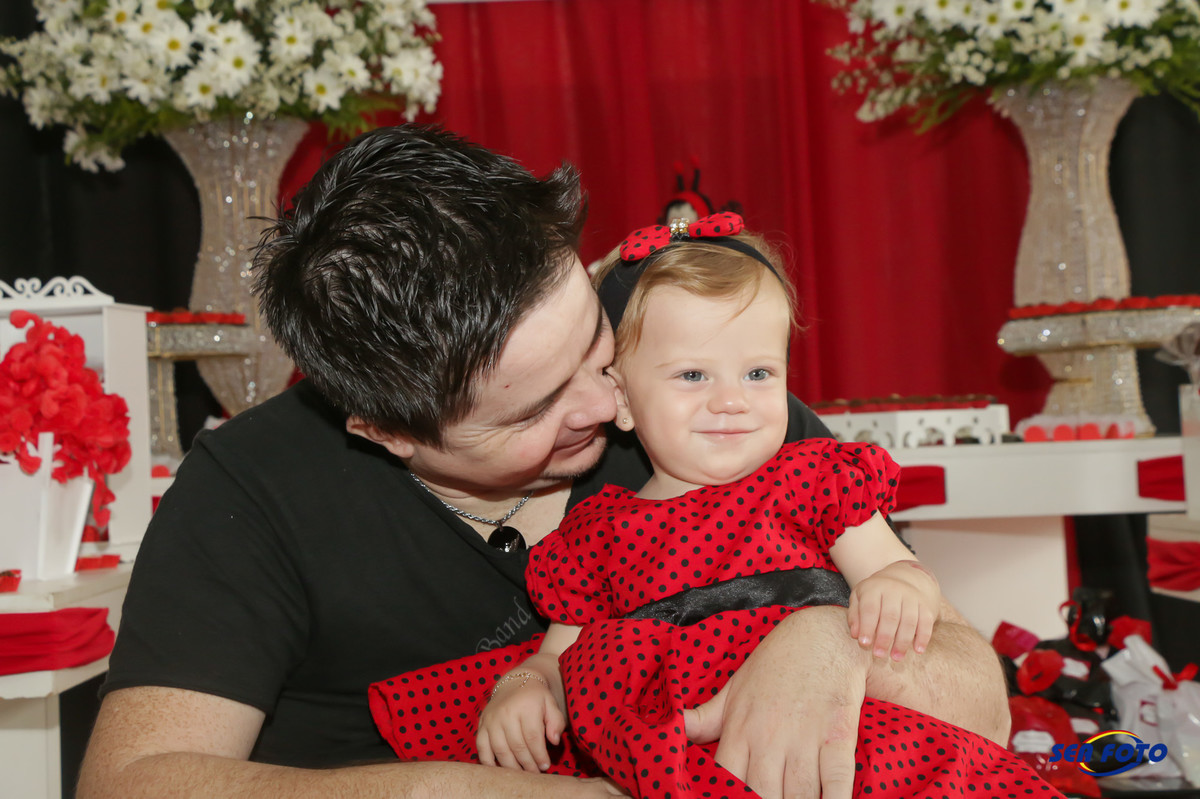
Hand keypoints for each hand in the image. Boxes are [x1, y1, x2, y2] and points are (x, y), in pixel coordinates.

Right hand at [477, 672, 565, 772]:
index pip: (532, 737)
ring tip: (521, 774)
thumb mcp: (551, 704)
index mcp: (525, 707)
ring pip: (500, 750)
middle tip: (535, 774)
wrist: (515, 683)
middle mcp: (506, 713)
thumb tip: (554, 741)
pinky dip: (488, 762)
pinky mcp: (481, 725)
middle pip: (517, 746)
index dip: (539, 755)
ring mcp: (491, 720)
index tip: (545, 766)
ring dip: (511, 767)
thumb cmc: (536, 697)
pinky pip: (481, 747)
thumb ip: (556, 721)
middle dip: (527, 764)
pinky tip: (499, 771)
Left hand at [682, 605, 869, 798]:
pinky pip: (838, 782)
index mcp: (740, 729)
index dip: (730, 796)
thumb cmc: (775, 665)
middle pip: (763, 795)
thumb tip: (673, 729)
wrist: (823, 635)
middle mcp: (769, 737)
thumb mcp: (733, 689)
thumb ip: (703, 718)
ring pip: (799, 795)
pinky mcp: (838, 736)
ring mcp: (805, 738)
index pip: (727, 779)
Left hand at [847, 560, 938, 660]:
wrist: (903, 578)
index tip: (864, 643)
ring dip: (903, 641)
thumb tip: (855, 635)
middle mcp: (894, 590)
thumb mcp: (859, 598)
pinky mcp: (925, 605)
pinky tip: (918, 650)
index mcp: (874, 588)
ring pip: (909, 620)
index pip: (870, 608)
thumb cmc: (875, 595)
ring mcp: (912, 597)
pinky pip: (926, 621)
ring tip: (896, 658)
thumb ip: (855, 615)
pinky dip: (923, 637)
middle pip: (890, 616)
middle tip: (879, 655)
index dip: (866, 626)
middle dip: (885, 637)